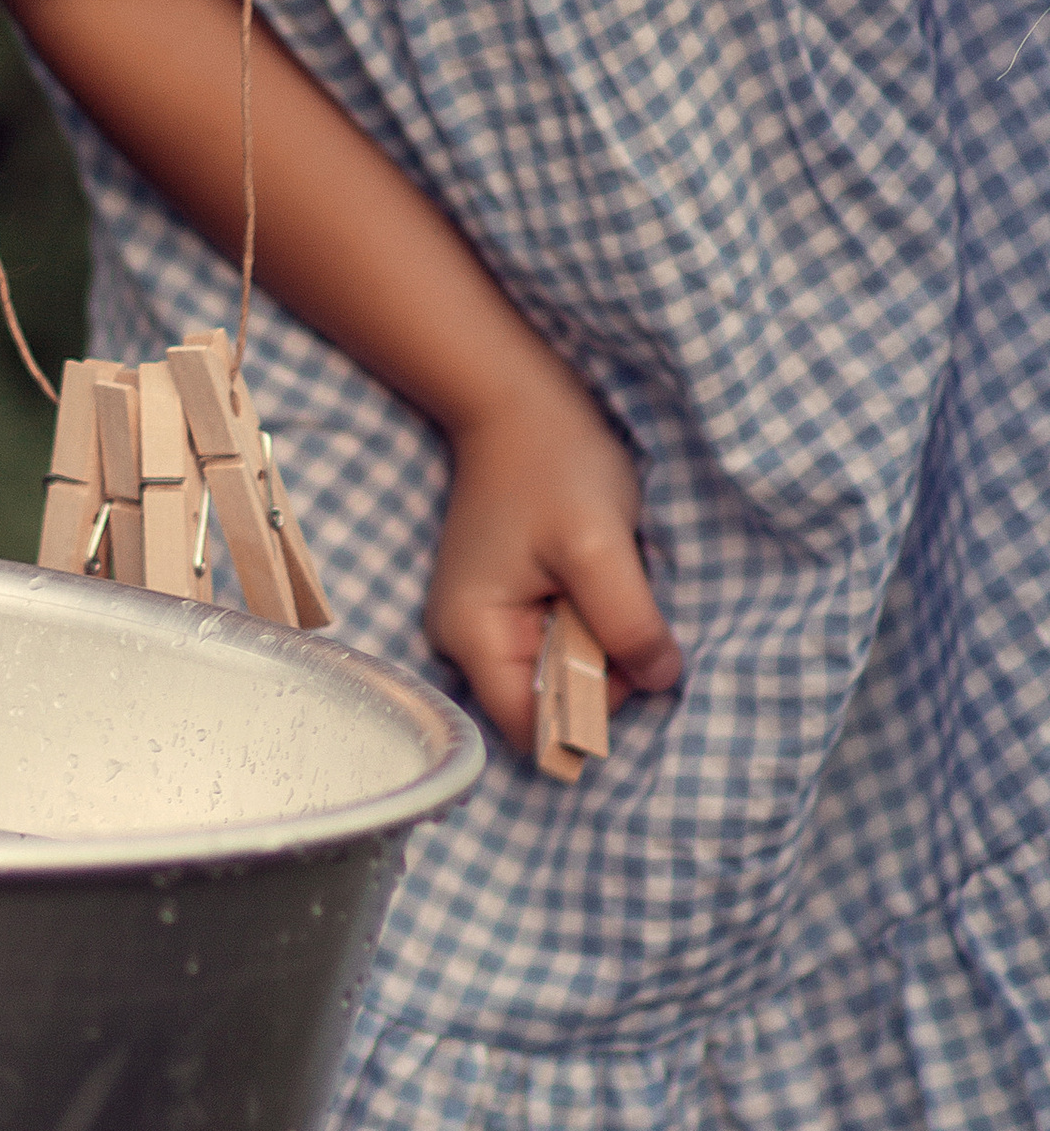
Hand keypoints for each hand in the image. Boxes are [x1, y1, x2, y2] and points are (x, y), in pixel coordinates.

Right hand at [425, 387, 682, 758]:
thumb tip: (661, 679)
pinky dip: (592, 620)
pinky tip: (598, 576)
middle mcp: (469, 638)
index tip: (623, 661)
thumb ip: (627, 621)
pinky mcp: (512, 599)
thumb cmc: (551, 464)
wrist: (520, 400)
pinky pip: (562, 639)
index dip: (588, 715)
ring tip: (608, 580)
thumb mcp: (598, 545)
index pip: (531, 730)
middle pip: (548, 703)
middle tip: (618, 605)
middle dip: (598, 672)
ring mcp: (488, 619)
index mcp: (473, 634)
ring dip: (600, 641)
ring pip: (562, 670)